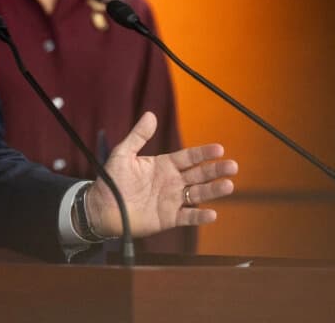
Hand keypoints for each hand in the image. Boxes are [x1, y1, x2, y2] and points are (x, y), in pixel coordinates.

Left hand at [87, 112, 237, 238]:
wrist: (102, 207)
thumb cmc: (112, 180)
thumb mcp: (124, 154)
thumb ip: (138, 136)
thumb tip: (150, 115)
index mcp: (164, 165)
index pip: (189, 157)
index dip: (204, 153)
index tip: (219, 149)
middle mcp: (172, 182)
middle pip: (199, 175)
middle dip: (216, 170)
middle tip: (232, 166)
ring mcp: (172, 200)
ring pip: (198, 194)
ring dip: (213, 191)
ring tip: (228, 185)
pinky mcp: (168, 218)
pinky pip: (187, 217)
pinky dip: (200, 217)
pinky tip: (212, 214)